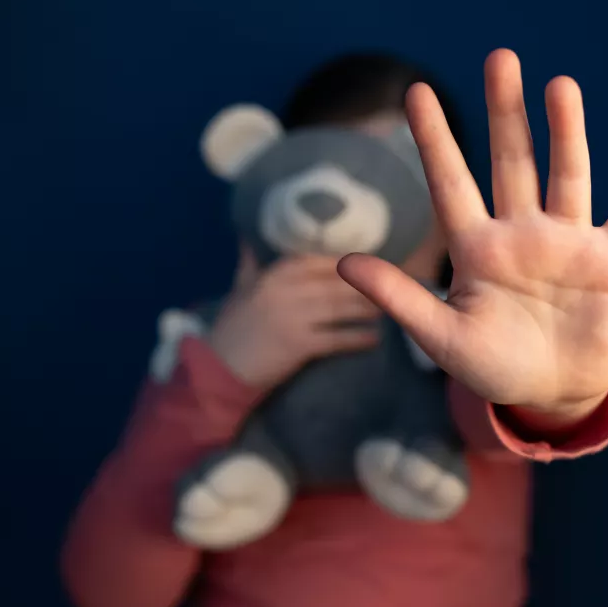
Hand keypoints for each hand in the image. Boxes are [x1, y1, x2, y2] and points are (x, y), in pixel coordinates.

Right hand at [209, 254, 381, 389]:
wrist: (216, 368)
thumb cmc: (230, 328)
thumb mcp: (238, 289)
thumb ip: (249, 264)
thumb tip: (248, 238)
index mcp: (274, 275)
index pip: (320, 262)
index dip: (348, 264)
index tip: (370, 265)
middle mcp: (286, 291)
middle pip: (336, 284)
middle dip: (366, 286)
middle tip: (391, 288)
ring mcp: (293, 317)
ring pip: (340, 308)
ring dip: (367, 309)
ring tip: (387, 310)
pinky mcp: (299, 345)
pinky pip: (336, 339)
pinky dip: (357, 339)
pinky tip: (374, 339)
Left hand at [338, 49, 607, 417]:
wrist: (551, 392)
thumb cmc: (492, 365)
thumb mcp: (442, 337)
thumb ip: (401, 298)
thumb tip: (344, 261)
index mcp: (478, 248)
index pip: (451, 182)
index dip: (435, 139)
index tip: (416, 91)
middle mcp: (522, 232)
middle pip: (511, 162)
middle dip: (504, 113)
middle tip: (500, 58)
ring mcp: (568, 242)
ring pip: (567, 175)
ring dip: (566, 132)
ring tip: (560, 86)